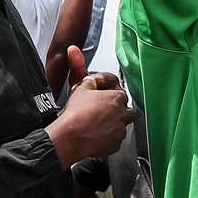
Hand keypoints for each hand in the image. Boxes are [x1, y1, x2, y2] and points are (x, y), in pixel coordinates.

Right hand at [47, 47, 135, 166]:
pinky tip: (96, 134)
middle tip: (102, 109)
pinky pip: (115, 139)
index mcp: (116, 98)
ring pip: (122, 125)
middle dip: (116, 108)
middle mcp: (121, 114)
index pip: (120, 92)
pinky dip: (108, 137)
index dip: (108, 92)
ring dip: (114, 123)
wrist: (70, 137)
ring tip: (98, 122)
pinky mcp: (115, 145)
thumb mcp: (78, 87)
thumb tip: (74, 51)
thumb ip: (80, 70)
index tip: (98, 93)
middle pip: (126, 109)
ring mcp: (119, 131)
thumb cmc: (75, 113)